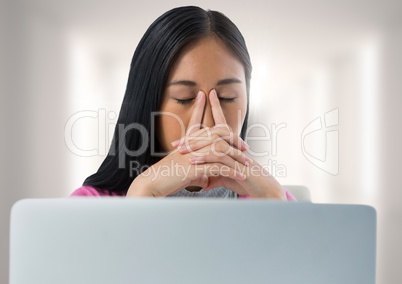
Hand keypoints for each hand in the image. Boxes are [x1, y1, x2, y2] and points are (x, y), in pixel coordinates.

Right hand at [126, 90, 249, 196]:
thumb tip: (206, 178)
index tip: (205, 94)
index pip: (195, 120)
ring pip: (221, 150)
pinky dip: (231, 171)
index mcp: (186, 143)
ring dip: (236, 157)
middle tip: (245, 146)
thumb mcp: (183, 173)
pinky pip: (219, 167)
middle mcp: (190, 145)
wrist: (152, 184)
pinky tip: (240, 175)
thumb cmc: (165, 179)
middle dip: (233, 138)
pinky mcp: (195, 167)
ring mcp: (194, 155)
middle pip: (216, 133)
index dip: (200, 107)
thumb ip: (197, 173)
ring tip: (247, 164)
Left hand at [174, 89, 285, 199]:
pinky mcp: (237, 160)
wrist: (261, 188)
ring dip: (195, 145)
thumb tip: (203, 182)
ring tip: (181, 151)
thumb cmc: (244, 182)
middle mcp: (232, 144)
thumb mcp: (225, 178)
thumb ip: (214, 176)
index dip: (197, 131)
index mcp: (227, 146)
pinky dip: (204, 157)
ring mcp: (235, 151)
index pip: (212, 131)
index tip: (181, 138)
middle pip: (211, 132)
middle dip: (192, 135)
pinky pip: (218, 156)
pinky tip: (193, 161)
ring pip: (213, 141)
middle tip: (176, 143)